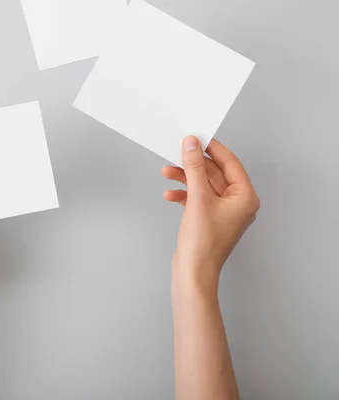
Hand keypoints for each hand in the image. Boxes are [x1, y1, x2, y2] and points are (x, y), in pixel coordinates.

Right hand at [162, 137, 259, 295]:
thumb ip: (194, 168)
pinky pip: (197, 198)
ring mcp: (222, 212)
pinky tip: (170, 194)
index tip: (196, 137)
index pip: (229, 162)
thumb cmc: (203, 243)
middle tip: (177, 152)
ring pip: (203, 185)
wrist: (193, 273)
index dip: (212, 148)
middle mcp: (237, 203)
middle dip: (193, 164)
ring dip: (185, 178)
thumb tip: (191, 144)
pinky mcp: (208, 219)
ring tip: (166, 172)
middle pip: (214, 173)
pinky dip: (183, 194)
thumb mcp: (198, 198)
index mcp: (244, 197)